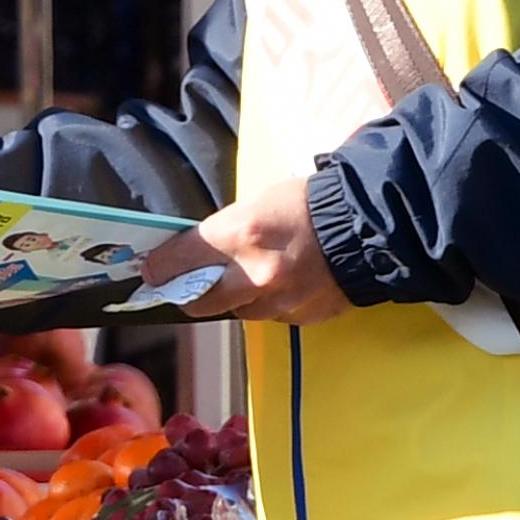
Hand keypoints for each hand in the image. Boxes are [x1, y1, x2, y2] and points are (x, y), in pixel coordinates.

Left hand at [155, 175, 346, 324]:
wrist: (368, 227)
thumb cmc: (310, 202)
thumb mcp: (259, 203)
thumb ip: (227, 231)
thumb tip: (199, 252)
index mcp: (239, 236)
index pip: (180, 261)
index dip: (161, 267)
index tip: (151, 271)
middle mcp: (253, 276)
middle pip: (199, 302)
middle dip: (188, 294)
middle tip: (184, 287)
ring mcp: (278, 301)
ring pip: (237, 311)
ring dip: (234, 299)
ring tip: (246, 279)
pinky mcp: (300, 317)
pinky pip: (272, 316)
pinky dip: (269, 303)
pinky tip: (283, 284)